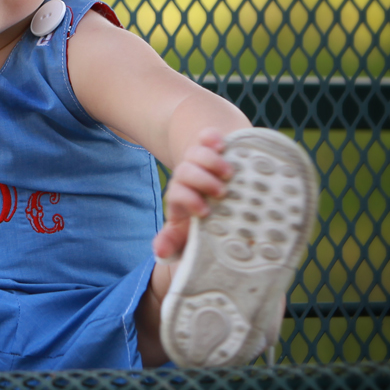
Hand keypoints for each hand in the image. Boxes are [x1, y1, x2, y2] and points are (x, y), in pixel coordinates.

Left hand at [152, 127, 234, 259]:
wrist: (220, 184)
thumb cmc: (208, 216)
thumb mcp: (192, 230)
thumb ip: (176, 240)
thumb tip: (160, 253)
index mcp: (182, 196)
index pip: (176, 194)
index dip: (188, 200)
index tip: (205, 212)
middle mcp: (188, 176)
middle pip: (185, 172)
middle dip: (201, 181)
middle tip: (220, 193)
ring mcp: (199, 159)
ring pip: (195, 153)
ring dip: (210, 161)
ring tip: (229, 173)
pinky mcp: (212, 145)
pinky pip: (206, 136)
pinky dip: (211, 138)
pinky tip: (221, 144)